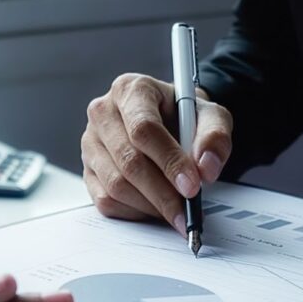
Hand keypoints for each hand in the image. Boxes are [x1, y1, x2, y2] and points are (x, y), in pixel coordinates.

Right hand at [82, 73, 233, 232]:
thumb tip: (207, 168)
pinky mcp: (87, 170)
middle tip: (187, 211)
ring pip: (116, 185)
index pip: (144, 129)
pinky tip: (154, 208)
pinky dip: (134, 211)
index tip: (192, 186)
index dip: (169, 161)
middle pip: (129, 161)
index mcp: (131, 90)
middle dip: (162, 193)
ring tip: (175, 210)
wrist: (169, 122)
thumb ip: (215, 137)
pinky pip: (106, 200)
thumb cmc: (184, 117)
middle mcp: (103, 113)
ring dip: (149, 205)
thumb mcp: (211, 116)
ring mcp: (91, 143)